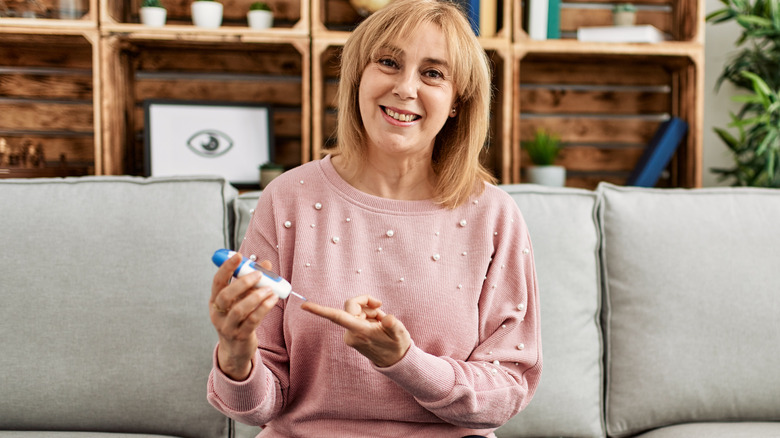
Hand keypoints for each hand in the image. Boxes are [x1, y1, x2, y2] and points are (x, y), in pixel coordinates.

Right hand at [209, 253, 278, 380]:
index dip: (226, 267)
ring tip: (270, 288)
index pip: (217, 281)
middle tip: (259, 274)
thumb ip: (251, 283)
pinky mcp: (240, 336)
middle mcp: (218, 313)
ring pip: (239, 310)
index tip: (238, 256)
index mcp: (215, 301)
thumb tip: (266, 264)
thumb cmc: (238, 319)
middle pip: (226, 295)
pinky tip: (272, 300)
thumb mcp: (241, 300)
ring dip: (256, 296)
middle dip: (243, 282)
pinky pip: (252, 321)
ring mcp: (228, 326)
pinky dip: (263, 308)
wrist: (235, 349)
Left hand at [301, 295, 410, 366]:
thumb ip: (393, 325)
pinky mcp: (352, 334)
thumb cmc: (397, 346)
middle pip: (351, 306)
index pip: (337, 317)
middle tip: (380, 305)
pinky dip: (368, 316)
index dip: (320, 311)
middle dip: (366, 303)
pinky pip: (357, 317)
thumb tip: (387, 318)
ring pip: (356, 311)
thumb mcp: (400, 334)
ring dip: (369, 312)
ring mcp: (351, 335)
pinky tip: (377, 324)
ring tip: (381, 322)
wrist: (395, 360)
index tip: (304, 306)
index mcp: (360, 332)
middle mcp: (351, 334)